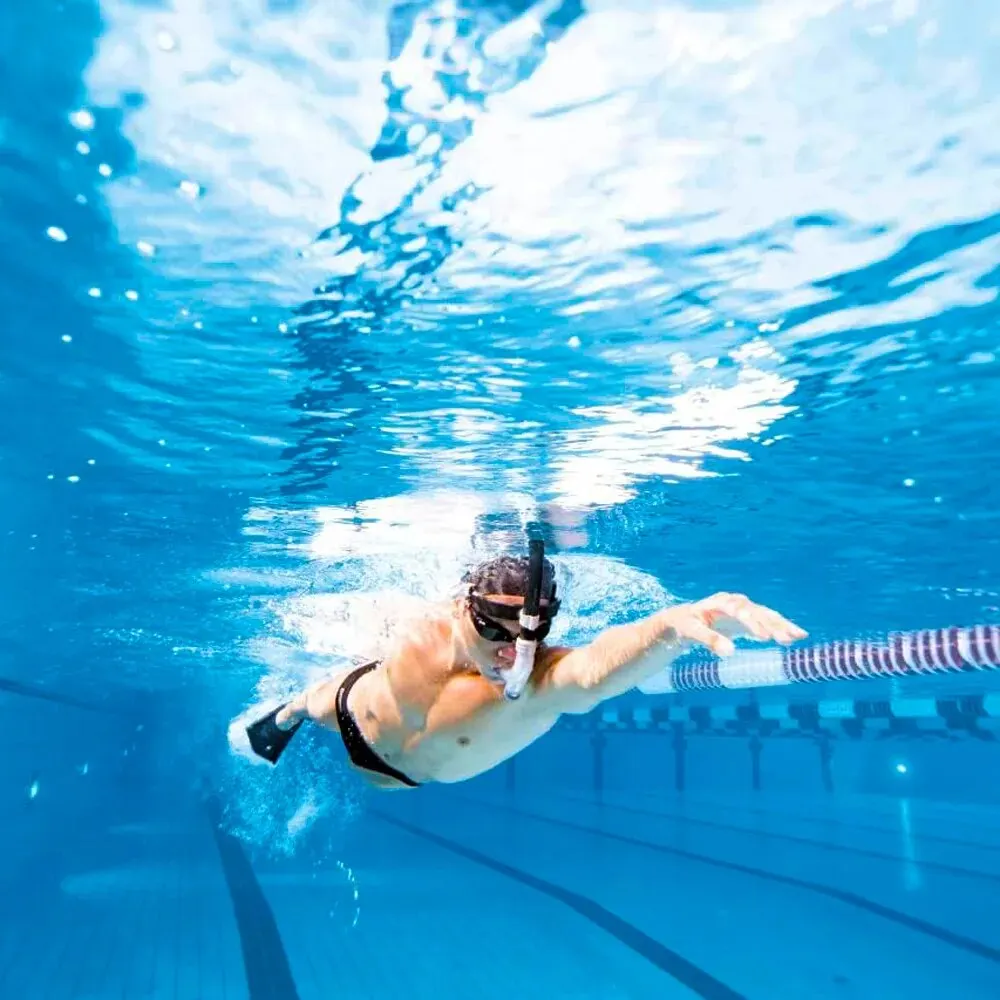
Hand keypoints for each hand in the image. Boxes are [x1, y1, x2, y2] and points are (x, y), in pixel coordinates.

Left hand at [662, 592, 806, 657]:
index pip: (739, 611)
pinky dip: (779, 629)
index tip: (765, 637)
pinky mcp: (748, 619)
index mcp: (720, 602)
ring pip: (765, 616)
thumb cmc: (685, 624)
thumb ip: (709, 639)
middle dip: (772, 624)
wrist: (686, 619)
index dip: (752, 623)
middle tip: (788, 637)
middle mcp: (735, 603)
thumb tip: (730, 653)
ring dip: (782, 625)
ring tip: (799, 636)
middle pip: (757, 612)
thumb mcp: (690, 631)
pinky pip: (767, 622)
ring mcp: (743, 610)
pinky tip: (795, 637)